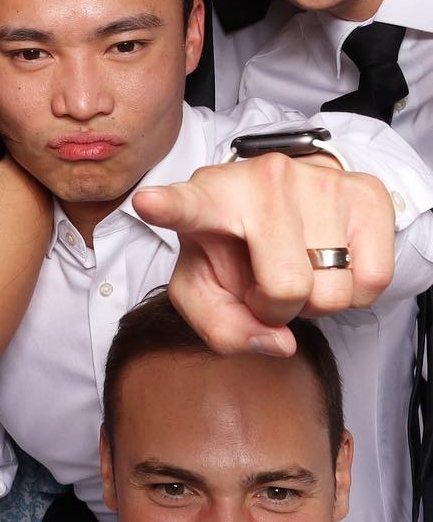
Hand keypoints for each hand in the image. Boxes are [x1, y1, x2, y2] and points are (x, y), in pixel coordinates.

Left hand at [137, 155, 394, 355]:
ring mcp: (316, 180)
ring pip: (333, 290)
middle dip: (277, 306)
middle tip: (266, 282)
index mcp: (208, 199)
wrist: (289, 201)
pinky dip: (354, 292)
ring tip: (298, 265)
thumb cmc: (235, 246)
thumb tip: (279, 341)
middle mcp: (262, 180)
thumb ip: (220, 327)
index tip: (148, 203)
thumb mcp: (206, 288)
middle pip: (284, 287)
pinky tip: (331, 263)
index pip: (186, 205)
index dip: (168, 206)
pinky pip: (373, 280)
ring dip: (317, 298)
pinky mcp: (364, 191)